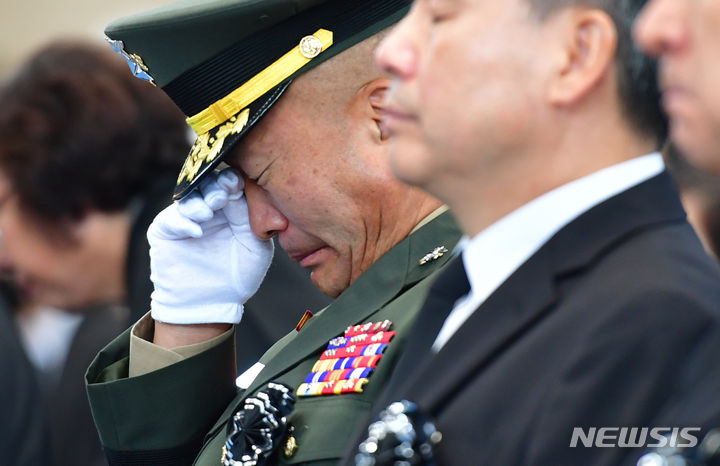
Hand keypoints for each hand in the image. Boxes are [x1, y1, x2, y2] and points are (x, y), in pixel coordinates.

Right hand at [147, 168, 273, 323]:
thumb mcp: (254, 246)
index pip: (230, 184)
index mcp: (232, 208)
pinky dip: (183, 222)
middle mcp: (208, 208)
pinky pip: (170, 219)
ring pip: (188, 198)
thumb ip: (248, 219)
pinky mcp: (166, 231)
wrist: (211, 304)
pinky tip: (197, 232)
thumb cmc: (238, 276)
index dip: (232, 180)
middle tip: (221, 196)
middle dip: (215, 187)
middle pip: (207, 184)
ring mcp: (186, 218)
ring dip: (199, 203)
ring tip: (208, 214)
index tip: (237, 183)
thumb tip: (237, 191)